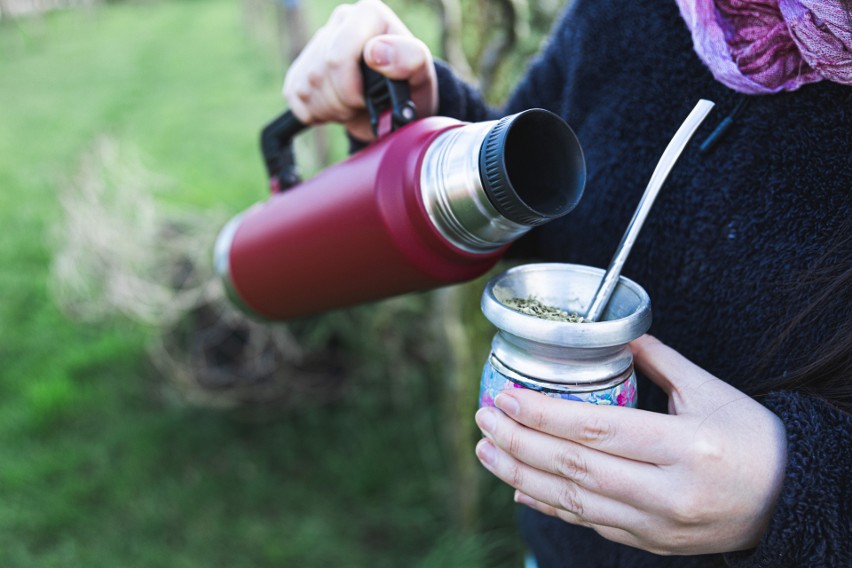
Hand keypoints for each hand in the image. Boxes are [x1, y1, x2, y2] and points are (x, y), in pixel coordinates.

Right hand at [282, 0, 437, 140]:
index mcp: (368, 14)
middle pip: (319, 75)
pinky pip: (295, 97)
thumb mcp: (421, 74)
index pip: (336, 57)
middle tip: (362, 105)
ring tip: (353, 106)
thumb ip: (408, 58)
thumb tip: (375, 52)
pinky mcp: (301, 67)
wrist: (396, 104)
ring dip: (331, 110)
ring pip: (305, 88)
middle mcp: (341, 20)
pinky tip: (337, 106)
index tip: (368, 99)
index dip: (350, 89)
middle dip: (342, 103)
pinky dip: (316, 112)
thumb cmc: (410, 85)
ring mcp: (318, 42)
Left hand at [474, 334, 786, 554]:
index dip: (543, 415)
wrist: (791, 500)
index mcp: (684, 448)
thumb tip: (620, 335)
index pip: (596, 430)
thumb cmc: (754, 441)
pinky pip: (590, 523)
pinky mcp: (650, 542)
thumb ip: (661, 362)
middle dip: (519, 443)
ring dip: (521, 476)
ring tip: (486, 452)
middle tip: (482, 420)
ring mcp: (656, 525)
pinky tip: (520, 488)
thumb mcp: (712, 392)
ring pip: (574, 502)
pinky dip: (551, 505)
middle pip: (575, 468)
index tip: (505, 398)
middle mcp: (666, 492)